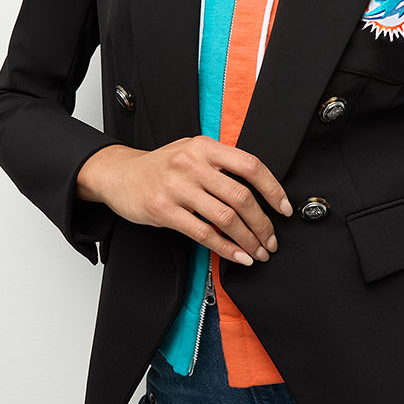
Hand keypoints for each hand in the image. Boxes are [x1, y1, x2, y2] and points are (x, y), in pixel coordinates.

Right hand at [76, 137, 291, 264]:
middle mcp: (192, 164)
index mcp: (205, 147)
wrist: (119, 175)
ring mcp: (177, 187)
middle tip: (271, 241)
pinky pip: (203, 234)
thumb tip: (261, 191)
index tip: (284, 209)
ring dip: (248, 240)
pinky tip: (237, 256)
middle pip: (241, 197)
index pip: (251, 166)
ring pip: (225, 218)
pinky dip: (225, 248)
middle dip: (263, 224)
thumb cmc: (162, 166)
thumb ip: (222, 164)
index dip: (273, 189)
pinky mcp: (164, 210)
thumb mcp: (193, 152)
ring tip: (258, 252)